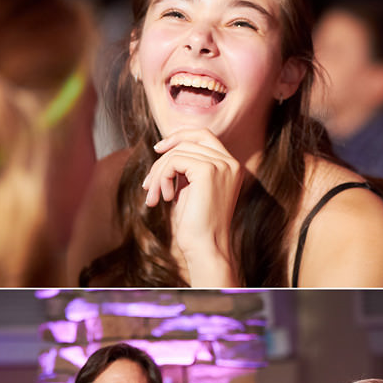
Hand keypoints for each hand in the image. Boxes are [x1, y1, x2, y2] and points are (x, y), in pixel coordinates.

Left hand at [142, 127, 244, 279]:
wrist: (205, 247)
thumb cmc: (197, 224)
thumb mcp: (192, 189)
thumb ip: (187, 167)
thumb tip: (166, 148)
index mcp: (232, 167)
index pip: (205, 136)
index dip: (180, 136)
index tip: (159, 149)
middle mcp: (231, 163)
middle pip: (191, 138)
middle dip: (166, 151)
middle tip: (150, 177)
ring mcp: (222, 165)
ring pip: (178, 152)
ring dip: (159, 173)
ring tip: (154, 196)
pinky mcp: (208, 170)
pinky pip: (174, 161)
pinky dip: (162, 177)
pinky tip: (165, 198)